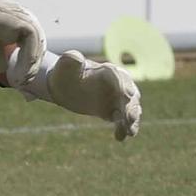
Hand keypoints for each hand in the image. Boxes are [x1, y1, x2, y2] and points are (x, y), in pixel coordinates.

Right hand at [0, 0, 45, 79]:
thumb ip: (2, 63)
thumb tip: (9, 78)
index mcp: (26, 27)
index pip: (35, 50)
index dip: (30, 67)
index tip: (22, 81)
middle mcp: (31, 23)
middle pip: (39, 51)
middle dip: (32, 70)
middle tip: (22, 84)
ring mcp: (30, 22)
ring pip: (37, 51)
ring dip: (30, 68)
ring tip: (21, 81)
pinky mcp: (26, 24)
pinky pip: (32, 47)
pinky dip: (27, 62)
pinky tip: (19, 72)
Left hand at [9, 48, 142, 140]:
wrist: (63, 87)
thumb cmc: (65, 72)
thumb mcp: (66, 65)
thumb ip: (71, 60)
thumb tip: (76, 58)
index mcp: (108, 71)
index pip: (120, 78)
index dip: (124, 86)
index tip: (128, 95)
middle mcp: (118, 85)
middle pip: (130, 95)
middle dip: (131, 106)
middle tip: (129, 118)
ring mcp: (118, 99)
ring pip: (130, 109)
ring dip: (131, 120)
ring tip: (130, 132)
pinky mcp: (114, 111)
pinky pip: (123, 121)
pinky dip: (124, 129)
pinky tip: (120, 138)